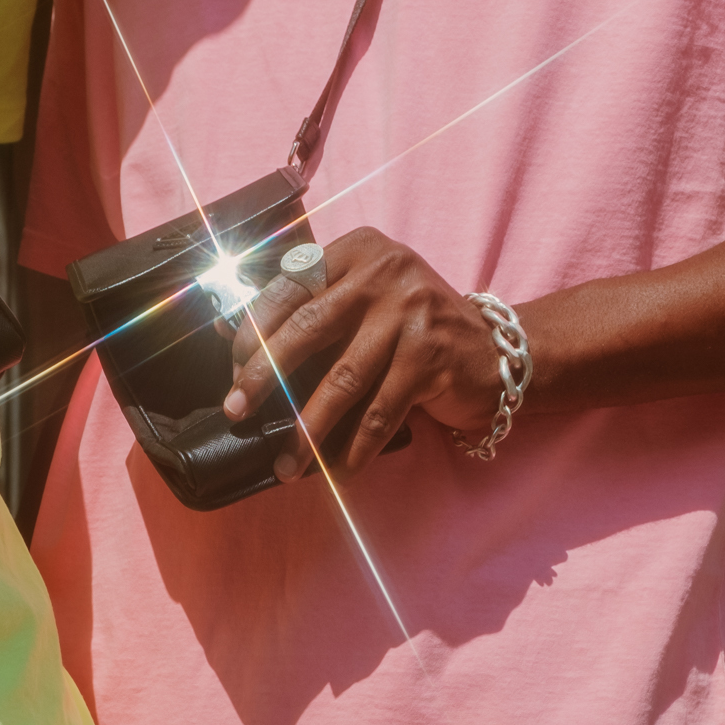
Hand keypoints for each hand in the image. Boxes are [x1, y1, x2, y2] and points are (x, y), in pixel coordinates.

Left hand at [223, 229, 501, 479]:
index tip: (233, 372)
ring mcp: (412, 313)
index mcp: (360, 250)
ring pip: (342, 380)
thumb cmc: (415, 332)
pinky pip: (380, 413)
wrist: (495, 354)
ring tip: (286, 464)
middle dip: (264, 376)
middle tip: (237, 412)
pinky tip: (336, 473)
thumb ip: (312, 311)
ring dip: (308, 429)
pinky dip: (355, 449)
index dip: (254, 333)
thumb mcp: (365, 304)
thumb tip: (230, 334)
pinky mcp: (432, 356)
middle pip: (307, 329)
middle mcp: (386, 273)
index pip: (290, 288)